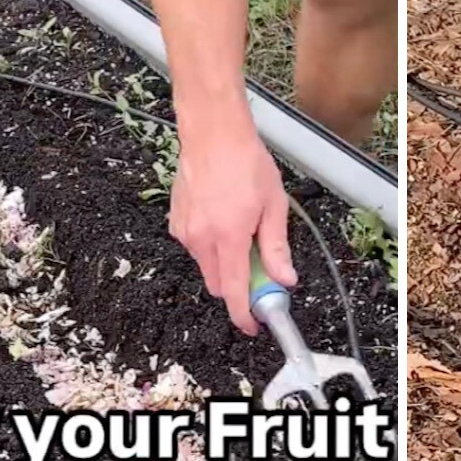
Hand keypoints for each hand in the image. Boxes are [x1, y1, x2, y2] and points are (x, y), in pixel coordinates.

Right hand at [169, 129, 296, 334]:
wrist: (212, 134)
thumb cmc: (244, 162)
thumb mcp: (274, 205)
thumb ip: (277, 247)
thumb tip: (284, 279)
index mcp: (229, 238)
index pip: (234, 292)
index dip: (244, 315)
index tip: (253, 326)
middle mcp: (201, 239)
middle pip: (219, 285)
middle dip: (238, 286)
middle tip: (260, 269)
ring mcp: (185, 232)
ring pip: (207, 267)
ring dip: (225, 264)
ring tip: (242, 232)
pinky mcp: (176, 223)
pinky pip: (196, 249)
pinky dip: (211, 247)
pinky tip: (223, 220)